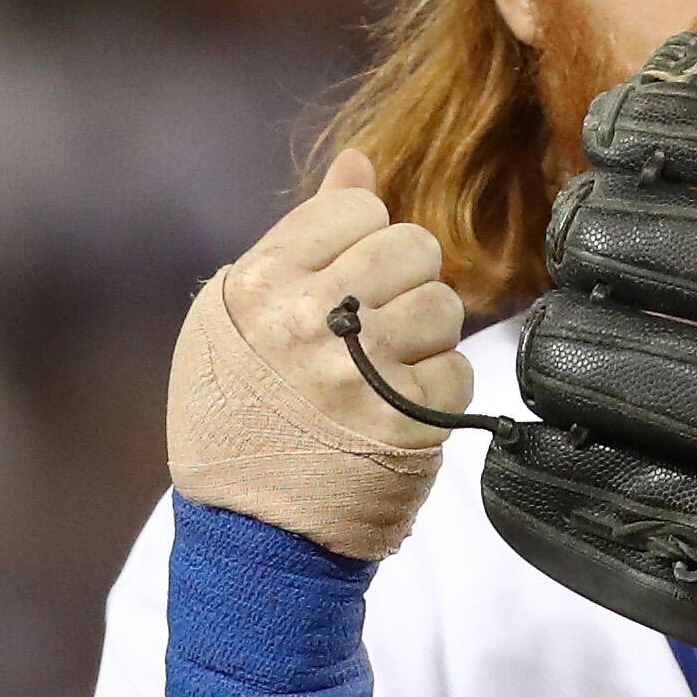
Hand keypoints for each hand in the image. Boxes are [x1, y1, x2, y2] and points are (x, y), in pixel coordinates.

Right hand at [167, 149, 475, 562]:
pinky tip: (401, 406)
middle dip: (407, 277)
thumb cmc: (240, 416)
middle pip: (410, 246)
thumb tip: (360, 162)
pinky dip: (440, 387)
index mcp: (260, 287)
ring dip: (427, 333)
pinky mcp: (406, 422)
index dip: (365, 238)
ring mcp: (360, 373)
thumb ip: (302, 236)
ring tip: (389, 364)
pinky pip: (459, 370)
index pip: (355, 207)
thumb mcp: (237, 319)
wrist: (250, 535)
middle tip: (380, 318)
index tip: (349, 278)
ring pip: (443, 304)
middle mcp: (308, 322)